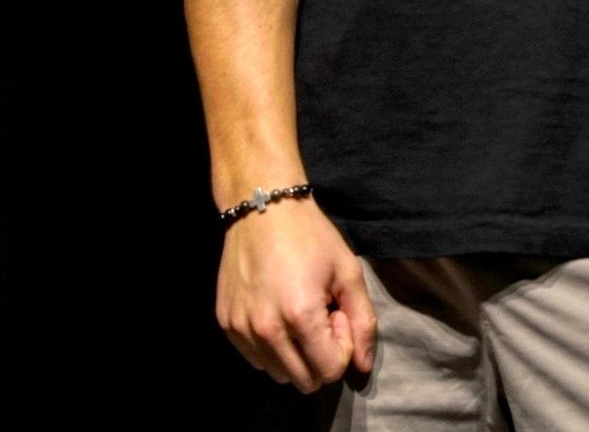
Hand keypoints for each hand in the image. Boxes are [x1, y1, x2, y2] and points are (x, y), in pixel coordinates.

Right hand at [216, 196, 376, 392]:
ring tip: (297, 313)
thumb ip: (363, 320)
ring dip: (295, 354)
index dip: (342, 345)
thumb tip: (363, 365)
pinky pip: (256, 359)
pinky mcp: (226, 324)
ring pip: (279, 375)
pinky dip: (271, 347)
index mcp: (300, 316)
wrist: (263, 208)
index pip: (330, 370)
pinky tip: (276, 312)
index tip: (336, 313)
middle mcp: (266, 329)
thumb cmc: (311, 236)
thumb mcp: (347, 271)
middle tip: (319, 315)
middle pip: (305, 381)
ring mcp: (241, 329)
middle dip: (320, 355)